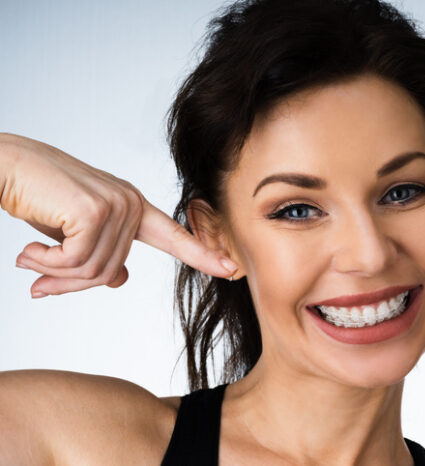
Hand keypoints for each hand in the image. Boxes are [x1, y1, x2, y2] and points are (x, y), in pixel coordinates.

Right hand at [0, 134, 237, 296]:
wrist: (2, 166)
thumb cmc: (36, 197)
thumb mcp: (73, 233)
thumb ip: (100, 253)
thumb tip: (121, 279)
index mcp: (132, 206)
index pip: (173, 234)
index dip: (200, 254)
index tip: (229, 268)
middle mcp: (130, 203)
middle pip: (110, 271)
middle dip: (70, 282)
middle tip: (39, 281)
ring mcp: (116, 205)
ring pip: (94, 271)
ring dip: (54, 274)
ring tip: (31, 258)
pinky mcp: (95, 211)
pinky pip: (75, 263)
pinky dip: (46, 264)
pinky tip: (28, 250)